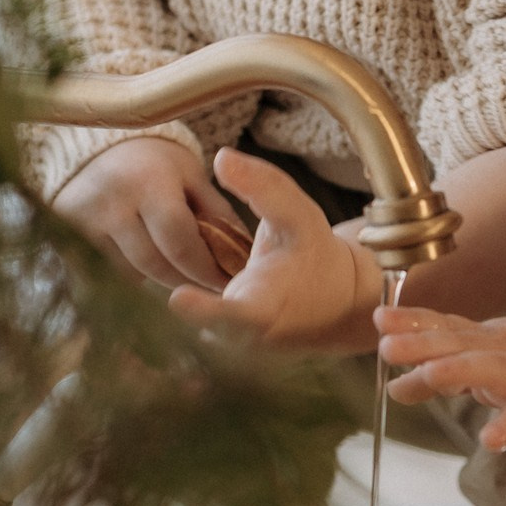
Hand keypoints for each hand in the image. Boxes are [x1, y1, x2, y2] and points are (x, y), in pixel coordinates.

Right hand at [54, 136, 250, 290]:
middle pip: (154, 263)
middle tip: (209, 290)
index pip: (180, 240)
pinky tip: (150, 271)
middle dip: (186, 281)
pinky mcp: (67, 236)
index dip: (205, 268)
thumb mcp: (190, 175)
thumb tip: (244, 252)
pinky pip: (105, 271)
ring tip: (184, 281)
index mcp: (149, 181)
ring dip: (160, 281)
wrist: (95, 150)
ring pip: (130, 272)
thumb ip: (216, 212)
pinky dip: (132, 275)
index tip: (226, 282)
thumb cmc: (154, 162)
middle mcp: (112, 201)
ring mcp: (83, 221)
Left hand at [167, 149, 380, 349]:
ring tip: (171, 288)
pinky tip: (173, 292)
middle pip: (201, 331)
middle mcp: (244, 338)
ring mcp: (228, 348)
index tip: (176, 297)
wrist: (334, 299)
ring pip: (189, 333)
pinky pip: (189, 331)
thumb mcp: (298, 214)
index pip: (234, 316)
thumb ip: (263, 186)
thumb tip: (221, 157)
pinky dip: (182, 312)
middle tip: (172, 291)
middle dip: (184, 311)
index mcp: (266, 309)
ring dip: (179, 310)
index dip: (205, 311)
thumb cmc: (313, 252)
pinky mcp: (217, 346)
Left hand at [375, 306, 505, 454]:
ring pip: (496, 370)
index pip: (449, 326)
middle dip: (426, 344)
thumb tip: (393, 385)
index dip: (416, 322)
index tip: (379, 318)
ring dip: (462, 370)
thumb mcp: (491, 367)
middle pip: (464, 344)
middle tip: (388, 346)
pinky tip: (490, 438)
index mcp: (491, 338)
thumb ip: (444, 375)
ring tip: (429, 375)